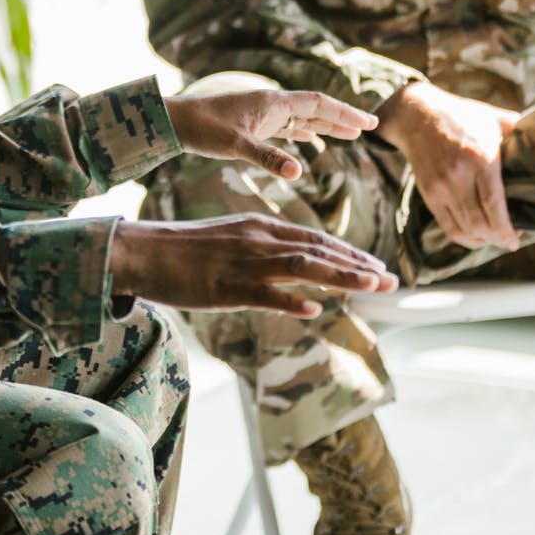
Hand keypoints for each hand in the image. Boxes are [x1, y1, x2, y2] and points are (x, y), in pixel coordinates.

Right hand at [109, 215, 398, 317]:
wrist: (143, 250)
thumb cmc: (183, 249)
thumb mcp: (230, 239)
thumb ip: (262, 252)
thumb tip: (292, 277)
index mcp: (259, 226)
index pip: (315, 238)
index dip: (348, 253)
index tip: (376, 266)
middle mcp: (259, 240)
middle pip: (318, 250)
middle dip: (358, 266)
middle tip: (391, 280)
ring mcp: (244, 263)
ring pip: (303, 267)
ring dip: (342, 277)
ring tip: (373, 287)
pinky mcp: (226, 287)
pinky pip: (265, 294)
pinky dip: (292, 300)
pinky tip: (315, 309)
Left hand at [164, 89, 377, 181]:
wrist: (172, 122)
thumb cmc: (201, 129)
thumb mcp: (235, 145)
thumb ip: (267, 158)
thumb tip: (300, 172)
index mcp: (272, 103)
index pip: (318, 104)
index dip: (345, 113)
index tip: (370, 122)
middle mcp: (271, 104)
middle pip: (316, 108)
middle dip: (343, 117)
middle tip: (371, 126)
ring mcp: (262, 114)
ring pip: (302, 117)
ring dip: (327, 125)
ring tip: (351, 134)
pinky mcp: (252, 124)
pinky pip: (286, 126)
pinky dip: (303, 132)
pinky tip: (310, 140)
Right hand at [380, 81, 520, 250]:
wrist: (417, 115)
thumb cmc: (462, 116)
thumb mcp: (494, 118)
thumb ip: (519, 131)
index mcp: (480, 158)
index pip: (494, 204)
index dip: (506, 228)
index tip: (517, 238)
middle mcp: (459, 175)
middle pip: (480, 222)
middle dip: (497, 238)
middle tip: (510, 240)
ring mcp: (441, 187)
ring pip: (464, 229)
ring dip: (482, 240)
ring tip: (494, 238)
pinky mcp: (429, 193)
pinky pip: (447, 227)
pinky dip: (463, 238)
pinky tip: (475, 238)